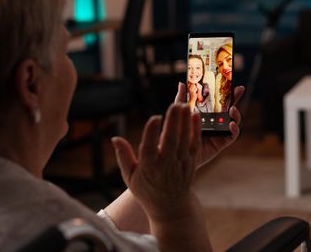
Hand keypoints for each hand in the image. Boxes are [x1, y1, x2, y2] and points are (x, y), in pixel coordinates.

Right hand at [111, 103, 200, 220]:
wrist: (170, 206)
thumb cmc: (146, 189)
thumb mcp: (129, 176)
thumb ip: (123, 156)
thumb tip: (114, 138)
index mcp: (148, 168)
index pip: (149, 148)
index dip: (151, 133)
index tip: (154, 117)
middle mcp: (166, 165)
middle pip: (170, 141)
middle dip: (173, 122)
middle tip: (175, 104)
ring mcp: (180, 163)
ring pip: (184, 140)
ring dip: (185, 121)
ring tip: (184, 104)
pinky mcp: (191, 161)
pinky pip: (195, 144)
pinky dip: (196, 130)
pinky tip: (195, 115)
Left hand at [175, 82, 244, 167]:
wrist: (178, 152)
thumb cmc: (180, 133)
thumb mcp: (180, 114)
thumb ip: (182, 100)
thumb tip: (181, 84)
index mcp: (209, 112)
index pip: (220, 100)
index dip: (227, 91)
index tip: (233, 82)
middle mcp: (217, 121)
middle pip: (229, 108)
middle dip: (236, 98)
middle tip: (239, 90)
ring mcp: (221, 131)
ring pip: (234, 121)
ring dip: (236, 114)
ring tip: (232, 109)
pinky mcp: (222, 143)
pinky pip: (232, 136)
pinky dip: (234, 129)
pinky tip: (231, 124)